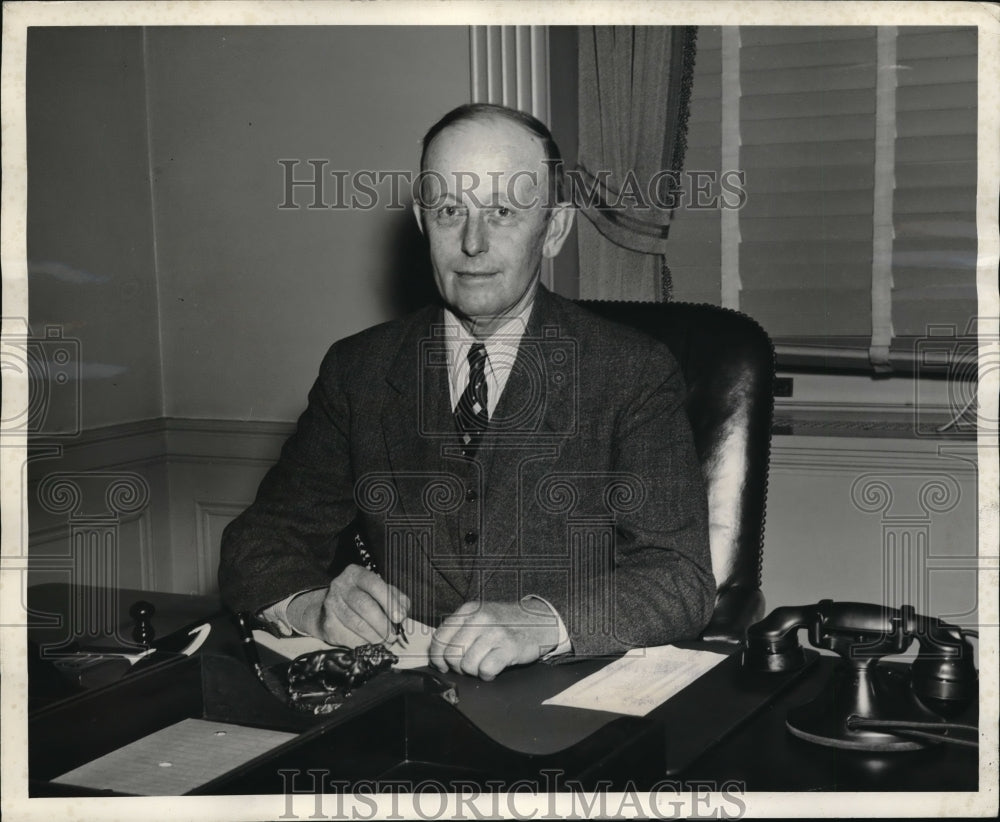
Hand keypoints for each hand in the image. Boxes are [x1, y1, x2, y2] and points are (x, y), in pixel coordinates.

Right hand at [287, 564, 408, 646]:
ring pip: (357, 624)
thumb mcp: (380, 592)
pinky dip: (364, 643)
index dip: (388, 601)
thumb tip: (402, 613)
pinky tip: (370, 643)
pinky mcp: (328, 624)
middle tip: (394, 635)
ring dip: (375, 636)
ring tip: (386, 640)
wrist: (331, 610)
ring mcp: (331, 605)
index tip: (399, 617)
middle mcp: (340, 586)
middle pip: (364, 605)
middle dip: (383, 623)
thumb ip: (395, 598)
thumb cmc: (362, 598)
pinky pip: (349, 637)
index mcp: (355, 573)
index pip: (373, 584)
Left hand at [429, 600, 560, 680]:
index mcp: (468, 610)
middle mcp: (479, 618)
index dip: (437, 657)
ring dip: (474, 672)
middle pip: (452, 654)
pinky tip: (493, 669)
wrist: (539, 621)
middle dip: (457, 667)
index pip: (439, 638)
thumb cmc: (504, 624)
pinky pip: (486, 670)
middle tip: (468, 666)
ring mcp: (495, 632)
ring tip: (484, 665)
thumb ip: (459, 630)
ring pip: (467, 665)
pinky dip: (488, 675)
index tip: (442, 665)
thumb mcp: (479, 617)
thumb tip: (437, 656)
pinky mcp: (509, 647)